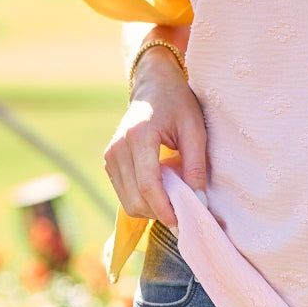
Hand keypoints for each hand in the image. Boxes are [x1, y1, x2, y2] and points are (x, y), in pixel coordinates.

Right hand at [103, 48, 208, 226]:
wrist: (154, 86)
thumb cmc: (178, 104)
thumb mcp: (195, 129)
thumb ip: (196, 165)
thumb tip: (198, 201)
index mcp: (139, 136)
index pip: (148, 185)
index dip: (165, 208)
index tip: (183, 220)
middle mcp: (118, 147)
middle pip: (135, 198)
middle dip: (159, 212)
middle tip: (183, 213)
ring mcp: (110, 155)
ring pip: (127, 200)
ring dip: (150, 208)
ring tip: (173, 200)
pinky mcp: (109, 161)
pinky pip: (123, 193)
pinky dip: (142, 200)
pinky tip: (160, 191)